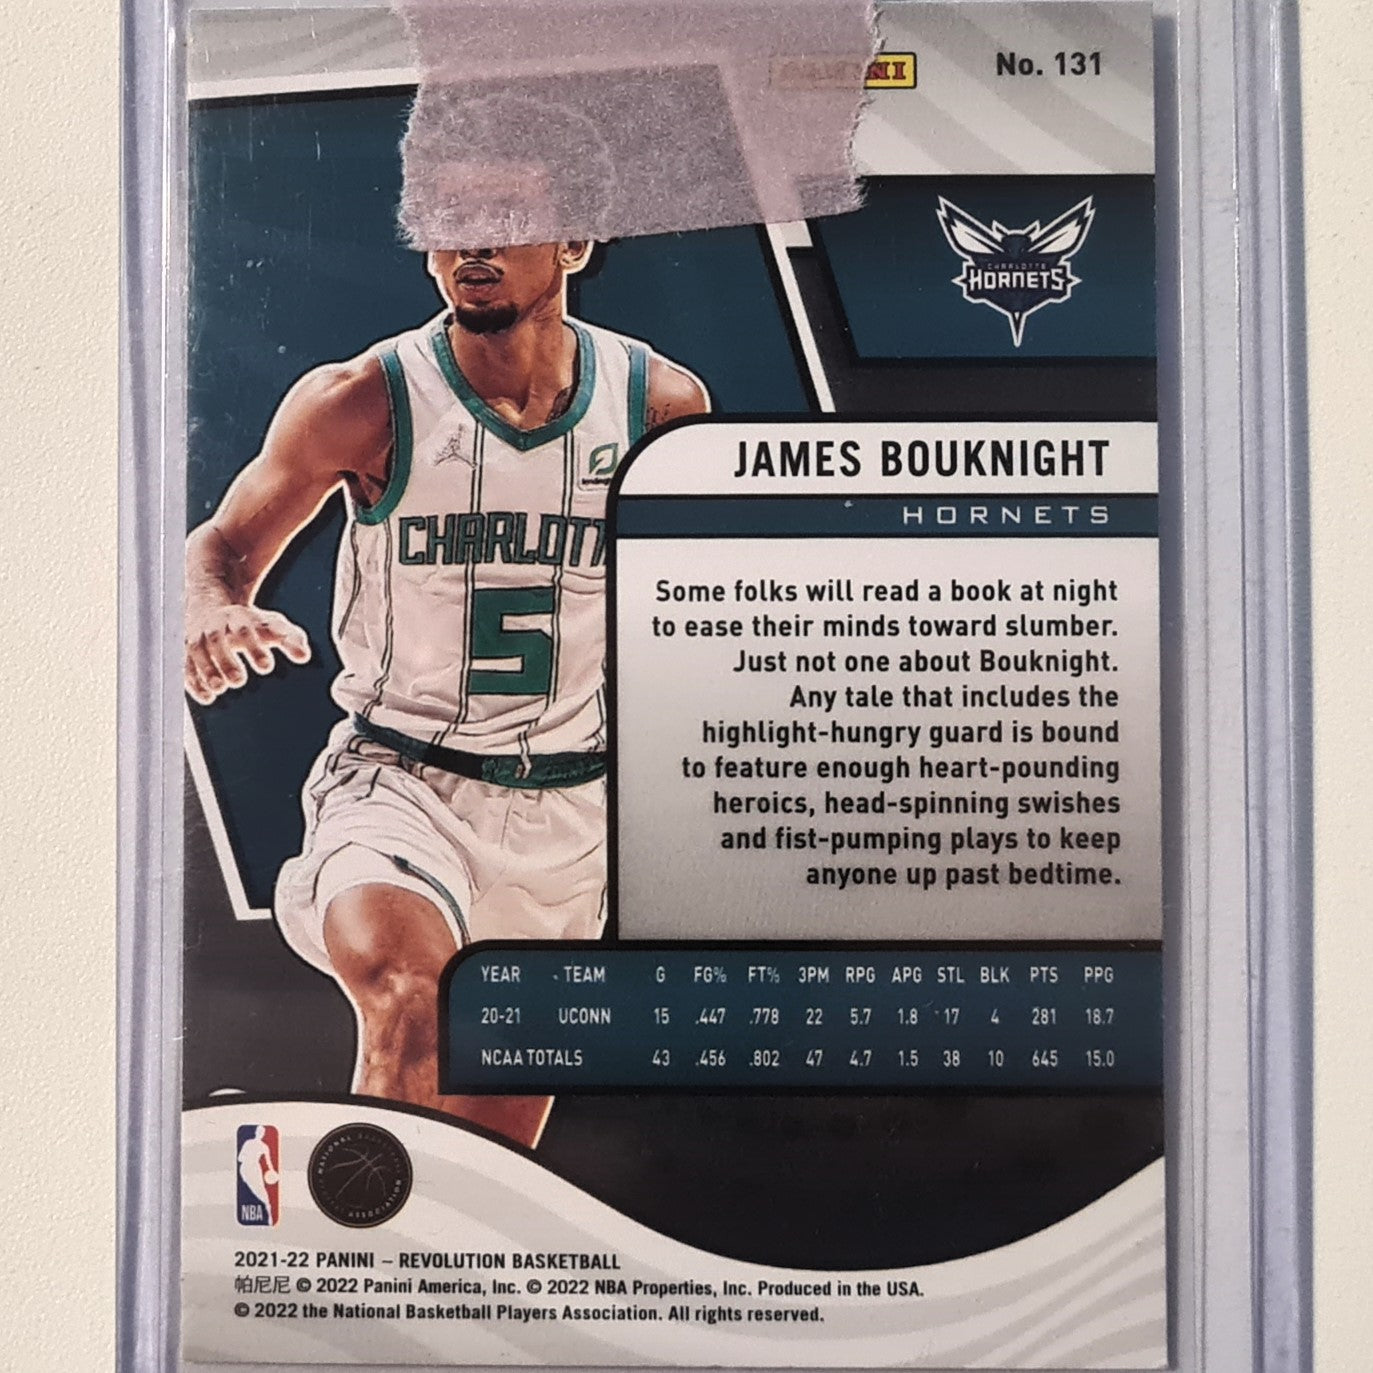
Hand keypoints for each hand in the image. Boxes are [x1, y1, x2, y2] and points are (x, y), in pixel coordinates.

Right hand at [185, 604, 310, 704]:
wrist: (212, 607)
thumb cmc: (250, 623)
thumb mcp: (273, 625)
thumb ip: (290, 639)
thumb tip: (304, 656)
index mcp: (240, 618)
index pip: (246, 630)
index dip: (255, 648)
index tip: (266, 667)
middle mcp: (216, 625)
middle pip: (217, 639)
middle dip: (228, 660)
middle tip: (239, 680)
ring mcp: (198, 637)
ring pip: (197, 651)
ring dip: (207, 670)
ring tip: (220, 689)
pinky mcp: (186, 651)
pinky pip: (184, 664)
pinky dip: (193, 681)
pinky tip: (207, 698)